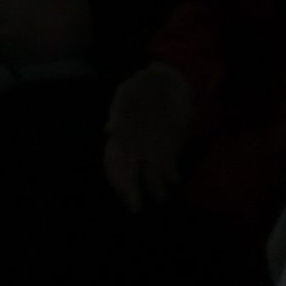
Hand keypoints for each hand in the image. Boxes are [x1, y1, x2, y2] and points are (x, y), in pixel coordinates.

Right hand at [104, 62, 194, 210]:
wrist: (167, 77)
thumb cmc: (143, 84)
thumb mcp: (130, 91)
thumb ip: (121, 111)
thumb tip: (110, 130)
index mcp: (121, 133)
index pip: (114, 161)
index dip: (117, 176)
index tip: (121, 190)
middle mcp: (134, 144)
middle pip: (130, 172)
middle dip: (131, 191)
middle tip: (134, 208)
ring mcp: (151, 145)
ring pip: (150, 172)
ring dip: (155, 185)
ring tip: (161, 198)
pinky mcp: (168, 143)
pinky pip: (168, 161)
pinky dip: (171, 171)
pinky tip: (175, 179)